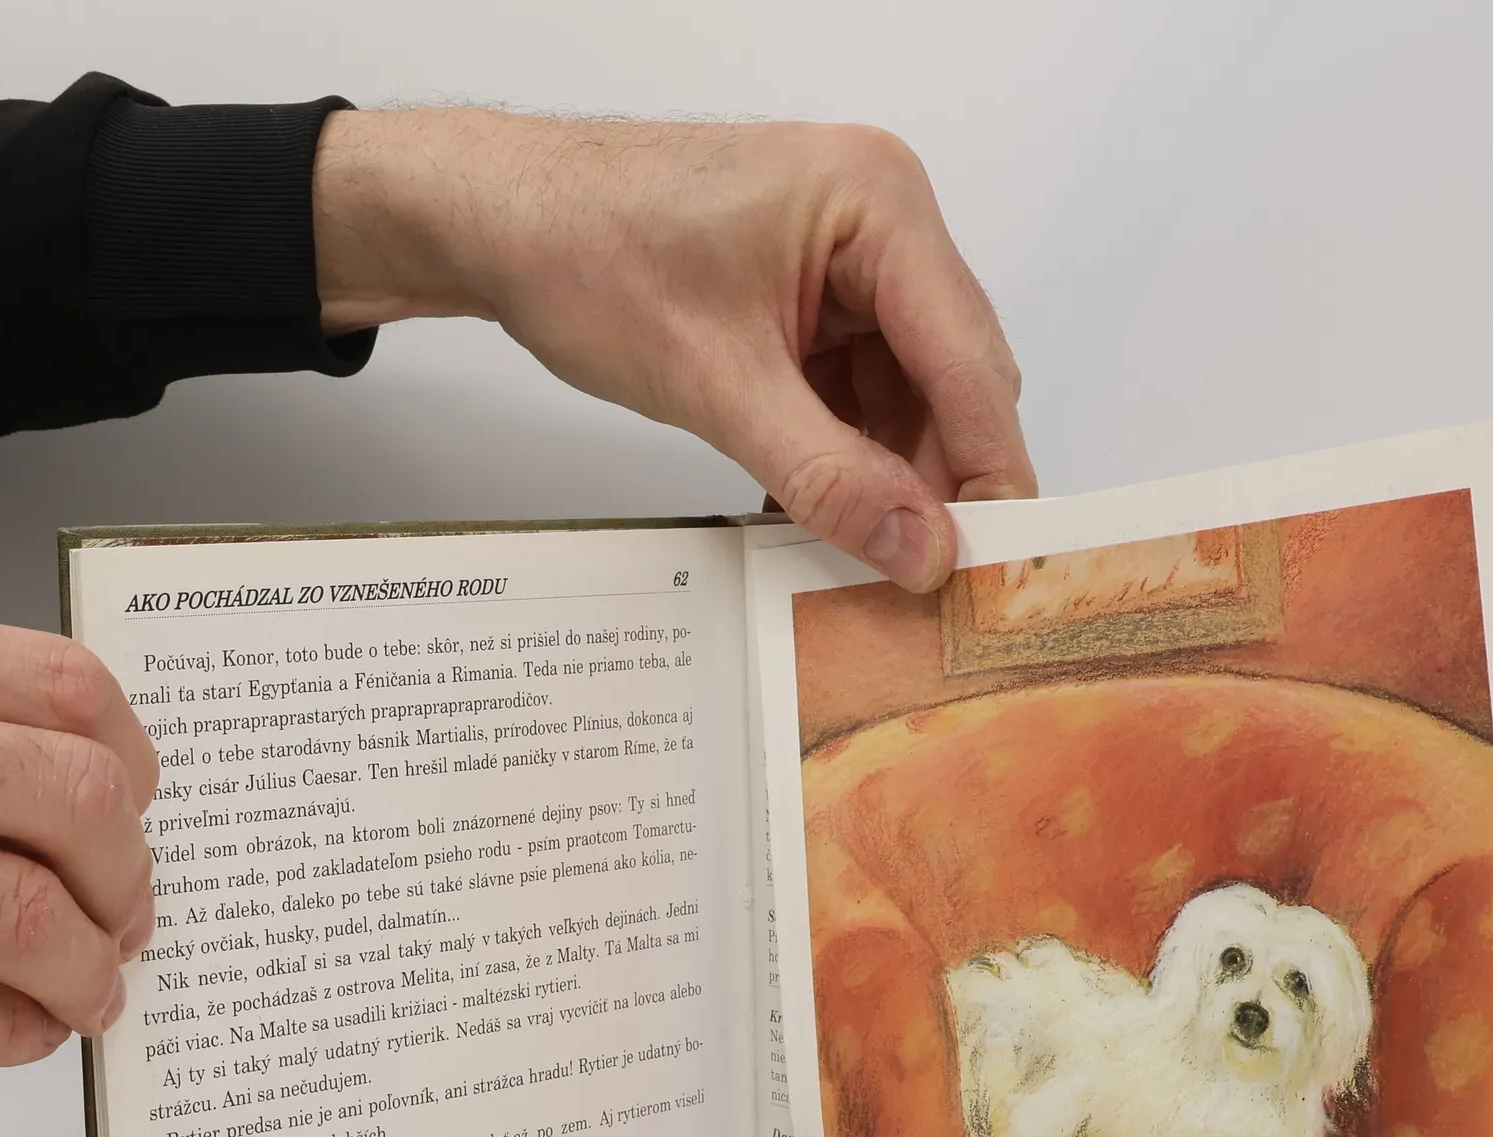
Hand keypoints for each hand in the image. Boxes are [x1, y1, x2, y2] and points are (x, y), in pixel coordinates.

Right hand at [0, 602, 158, 1063]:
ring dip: (84, 968)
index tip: (141, 811)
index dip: (134, 765)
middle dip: (128, 879)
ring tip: (89, 989)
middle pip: (70, 798)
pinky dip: (5, 1032)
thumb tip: (99, 793)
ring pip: (15, 907)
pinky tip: (21, 1030)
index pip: (60, 689)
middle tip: (128, 921)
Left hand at [312, 112, 1035, 589]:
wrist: (499, 222)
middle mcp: (881, 222)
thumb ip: (827, 476)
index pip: (970, 361)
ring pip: (908, 398)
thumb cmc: (587, 250)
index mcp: (877, 202)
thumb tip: (918, 551)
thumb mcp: (717, 383)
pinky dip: (846, 457)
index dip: (987, 472)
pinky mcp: (813, 301)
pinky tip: (827, 513)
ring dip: (887, 477)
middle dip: (937, 480)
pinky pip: (858, 394)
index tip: (993, 565)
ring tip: (866, 557)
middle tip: (927, 578)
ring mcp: (848, 263)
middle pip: (953, 381)